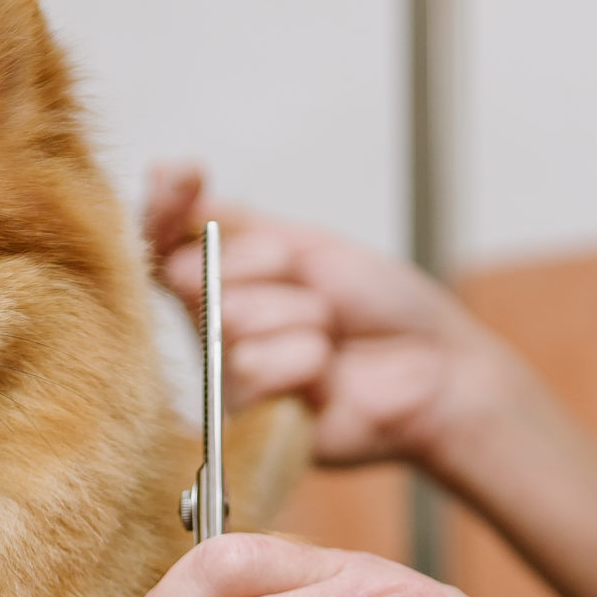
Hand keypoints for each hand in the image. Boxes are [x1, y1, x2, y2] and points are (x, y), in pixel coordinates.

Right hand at [143, 163, 528, 471]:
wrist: (436, 364)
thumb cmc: (382, 306)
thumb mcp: (307, 243)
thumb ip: (233, 221)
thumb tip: (162, 174)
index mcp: (221, 281)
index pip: (159, 238)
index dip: (162, 205)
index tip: (181, 177)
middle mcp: (213, 328)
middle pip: (193, 275)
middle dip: (269, 268)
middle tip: (320, 292)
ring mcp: (229, 375)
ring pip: (229, 322)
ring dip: (298, 316)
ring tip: (331, 336)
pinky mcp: (249, 422)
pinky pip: (252, 370)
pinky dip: (303, 360)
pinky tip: (327, 373)